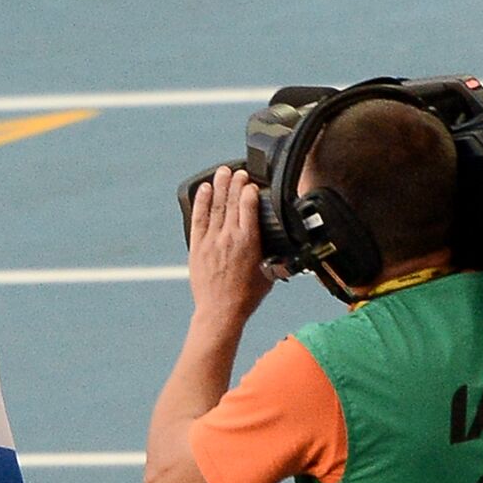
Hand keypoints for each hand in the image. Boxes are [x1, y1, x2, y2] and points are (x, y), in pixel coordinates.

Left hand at [187, 167, 273, 325]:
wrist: (220, 311)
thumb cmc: (245, 297)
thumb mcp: (269, 274)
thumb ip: (275, 258)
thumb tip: (285, 251)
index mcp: (249, 242)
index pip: (248, 207)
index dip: (249, 191)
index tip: (251, 182)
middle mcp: (230, 237)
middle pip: (232, 201)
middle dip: (235, 183)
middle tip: (238, 171)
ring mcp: (212, 240)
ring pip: (216, 206)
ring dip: (220, 186)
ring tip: (222, 172)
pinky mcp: (197, 246)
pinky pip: (199, 218)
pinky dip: (202, 202)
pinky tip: (204, 189)